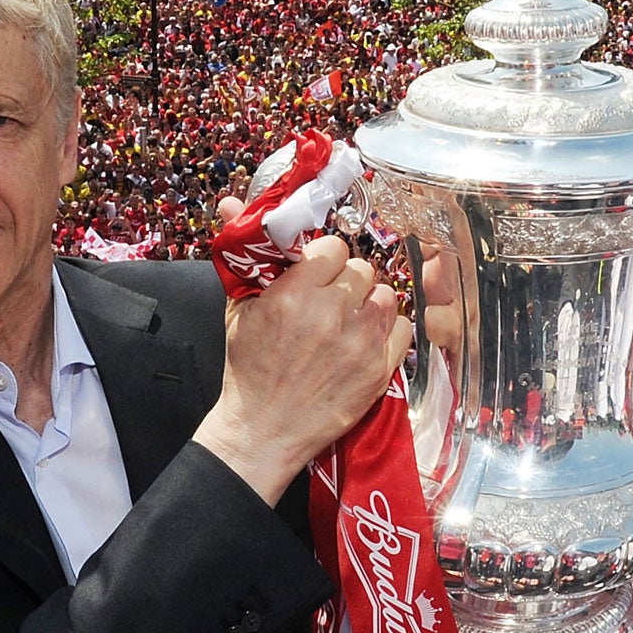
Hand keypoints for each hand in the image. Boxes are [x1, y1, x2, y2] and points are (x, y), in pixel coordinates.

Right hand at [197, 231, 410, 504]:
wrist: (262, 430)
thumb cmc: (248, 369)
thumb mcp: (238, 307)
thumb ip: (243, 253)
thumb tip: (229, 201)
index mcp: (295, 295)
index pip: (334, 248)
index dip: (325, 259)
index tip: (318, 272)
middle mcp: (332, 314)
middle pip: (362, 269)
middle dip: (347, 281)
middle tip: (333, 298)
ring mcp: (360, 343)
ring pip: (386, 295)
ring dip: (370, 303)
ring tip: (350, 319)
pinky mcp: (379, 370)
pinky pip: (403, 329)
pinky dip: (388, 332)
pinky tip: (365, 340)